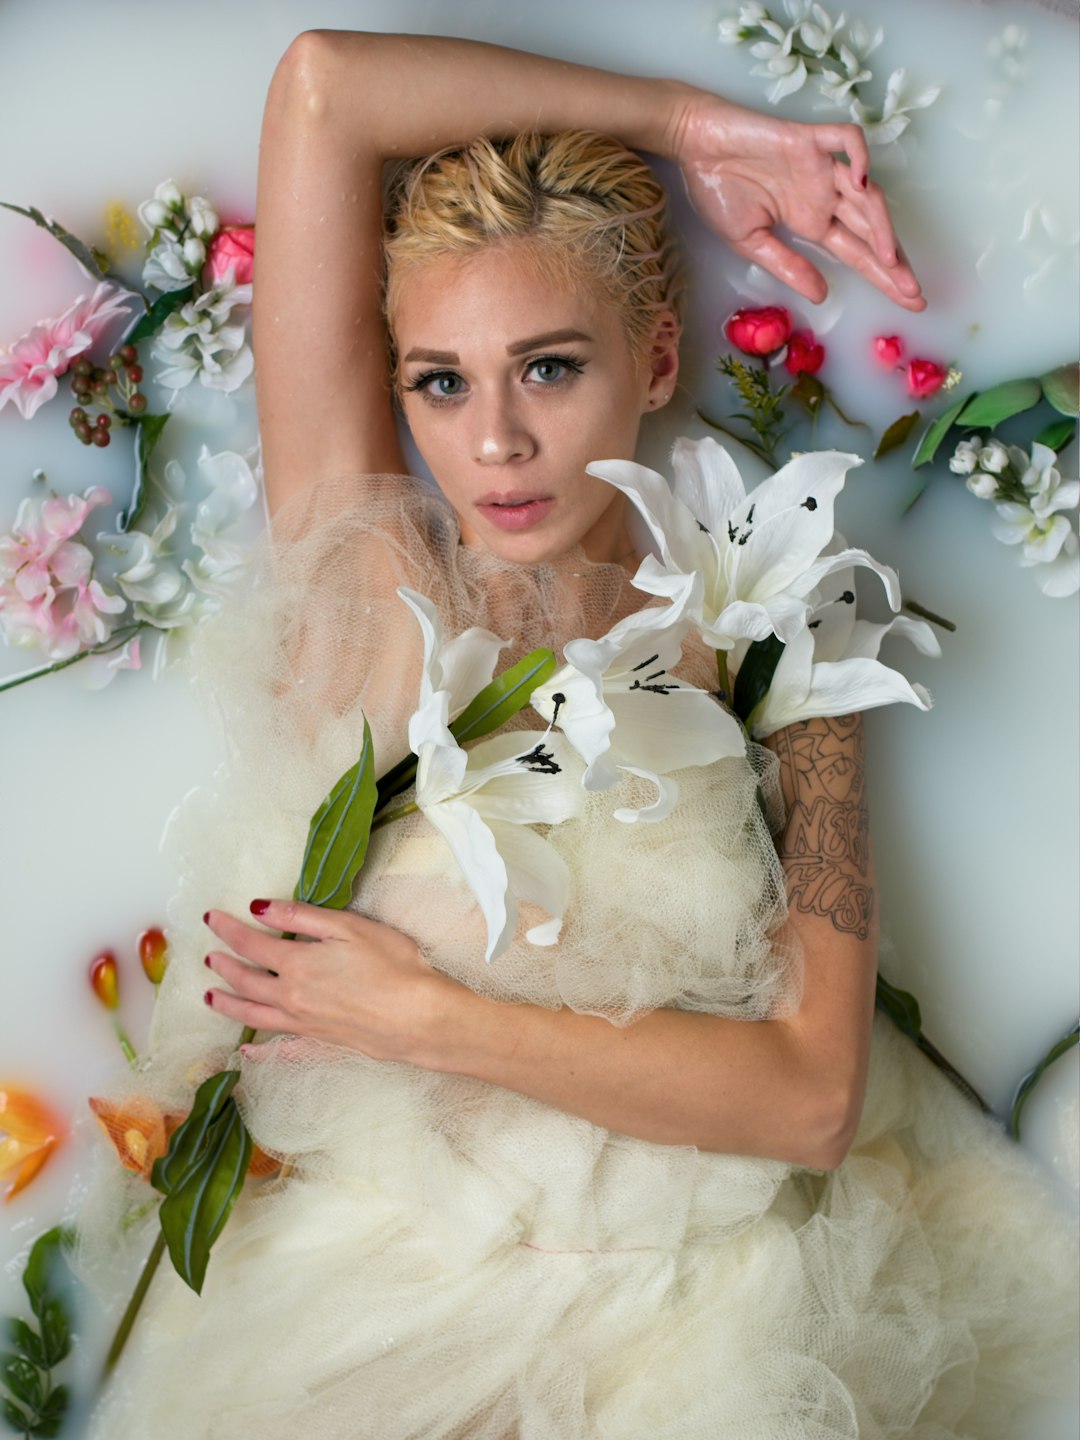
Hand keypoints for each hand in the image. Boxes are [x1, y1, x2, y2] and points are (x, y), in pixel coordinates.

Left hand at [203, 899, 448, 1062]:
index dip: (228, 930)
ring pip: (252, 1016)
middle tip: (208, 956)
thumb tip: (260, 908)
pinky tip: (248, 1052)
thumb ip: (301, 917)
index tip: (211, 918)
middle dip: (223, 966)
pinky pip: (279, 1047)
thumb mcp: (348, 927)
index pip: (251, 945)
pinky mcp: (319, 1043)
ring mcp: (303, 1024)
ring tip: (210, 997)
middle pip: (245, 981)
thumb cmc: (392, 965)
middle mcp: (290, 997)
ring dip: (226, 1005)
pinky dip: (258, 1050)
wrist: (417, 1017)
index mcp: (297, 964)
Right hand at [671, 94, 924, 310]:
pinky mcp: (809, 139)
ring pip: (866, 193)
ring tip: (889, 257)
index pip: (857, 253)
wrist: (695, 146)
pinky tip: (861, 181)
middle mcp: (824, 197)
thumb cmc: (717, 190)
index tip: (910, 301)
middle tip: (915, 293)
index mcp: (811, 222)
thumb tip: (822, 295)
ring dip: (881, 224)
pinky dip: (859, 157)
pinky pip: (845, 140)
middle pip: (871, 230)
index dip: (884, 277)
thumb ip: (787, 266)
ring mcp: (821, 167)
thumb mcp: (749, 243)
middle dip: (895, 262)